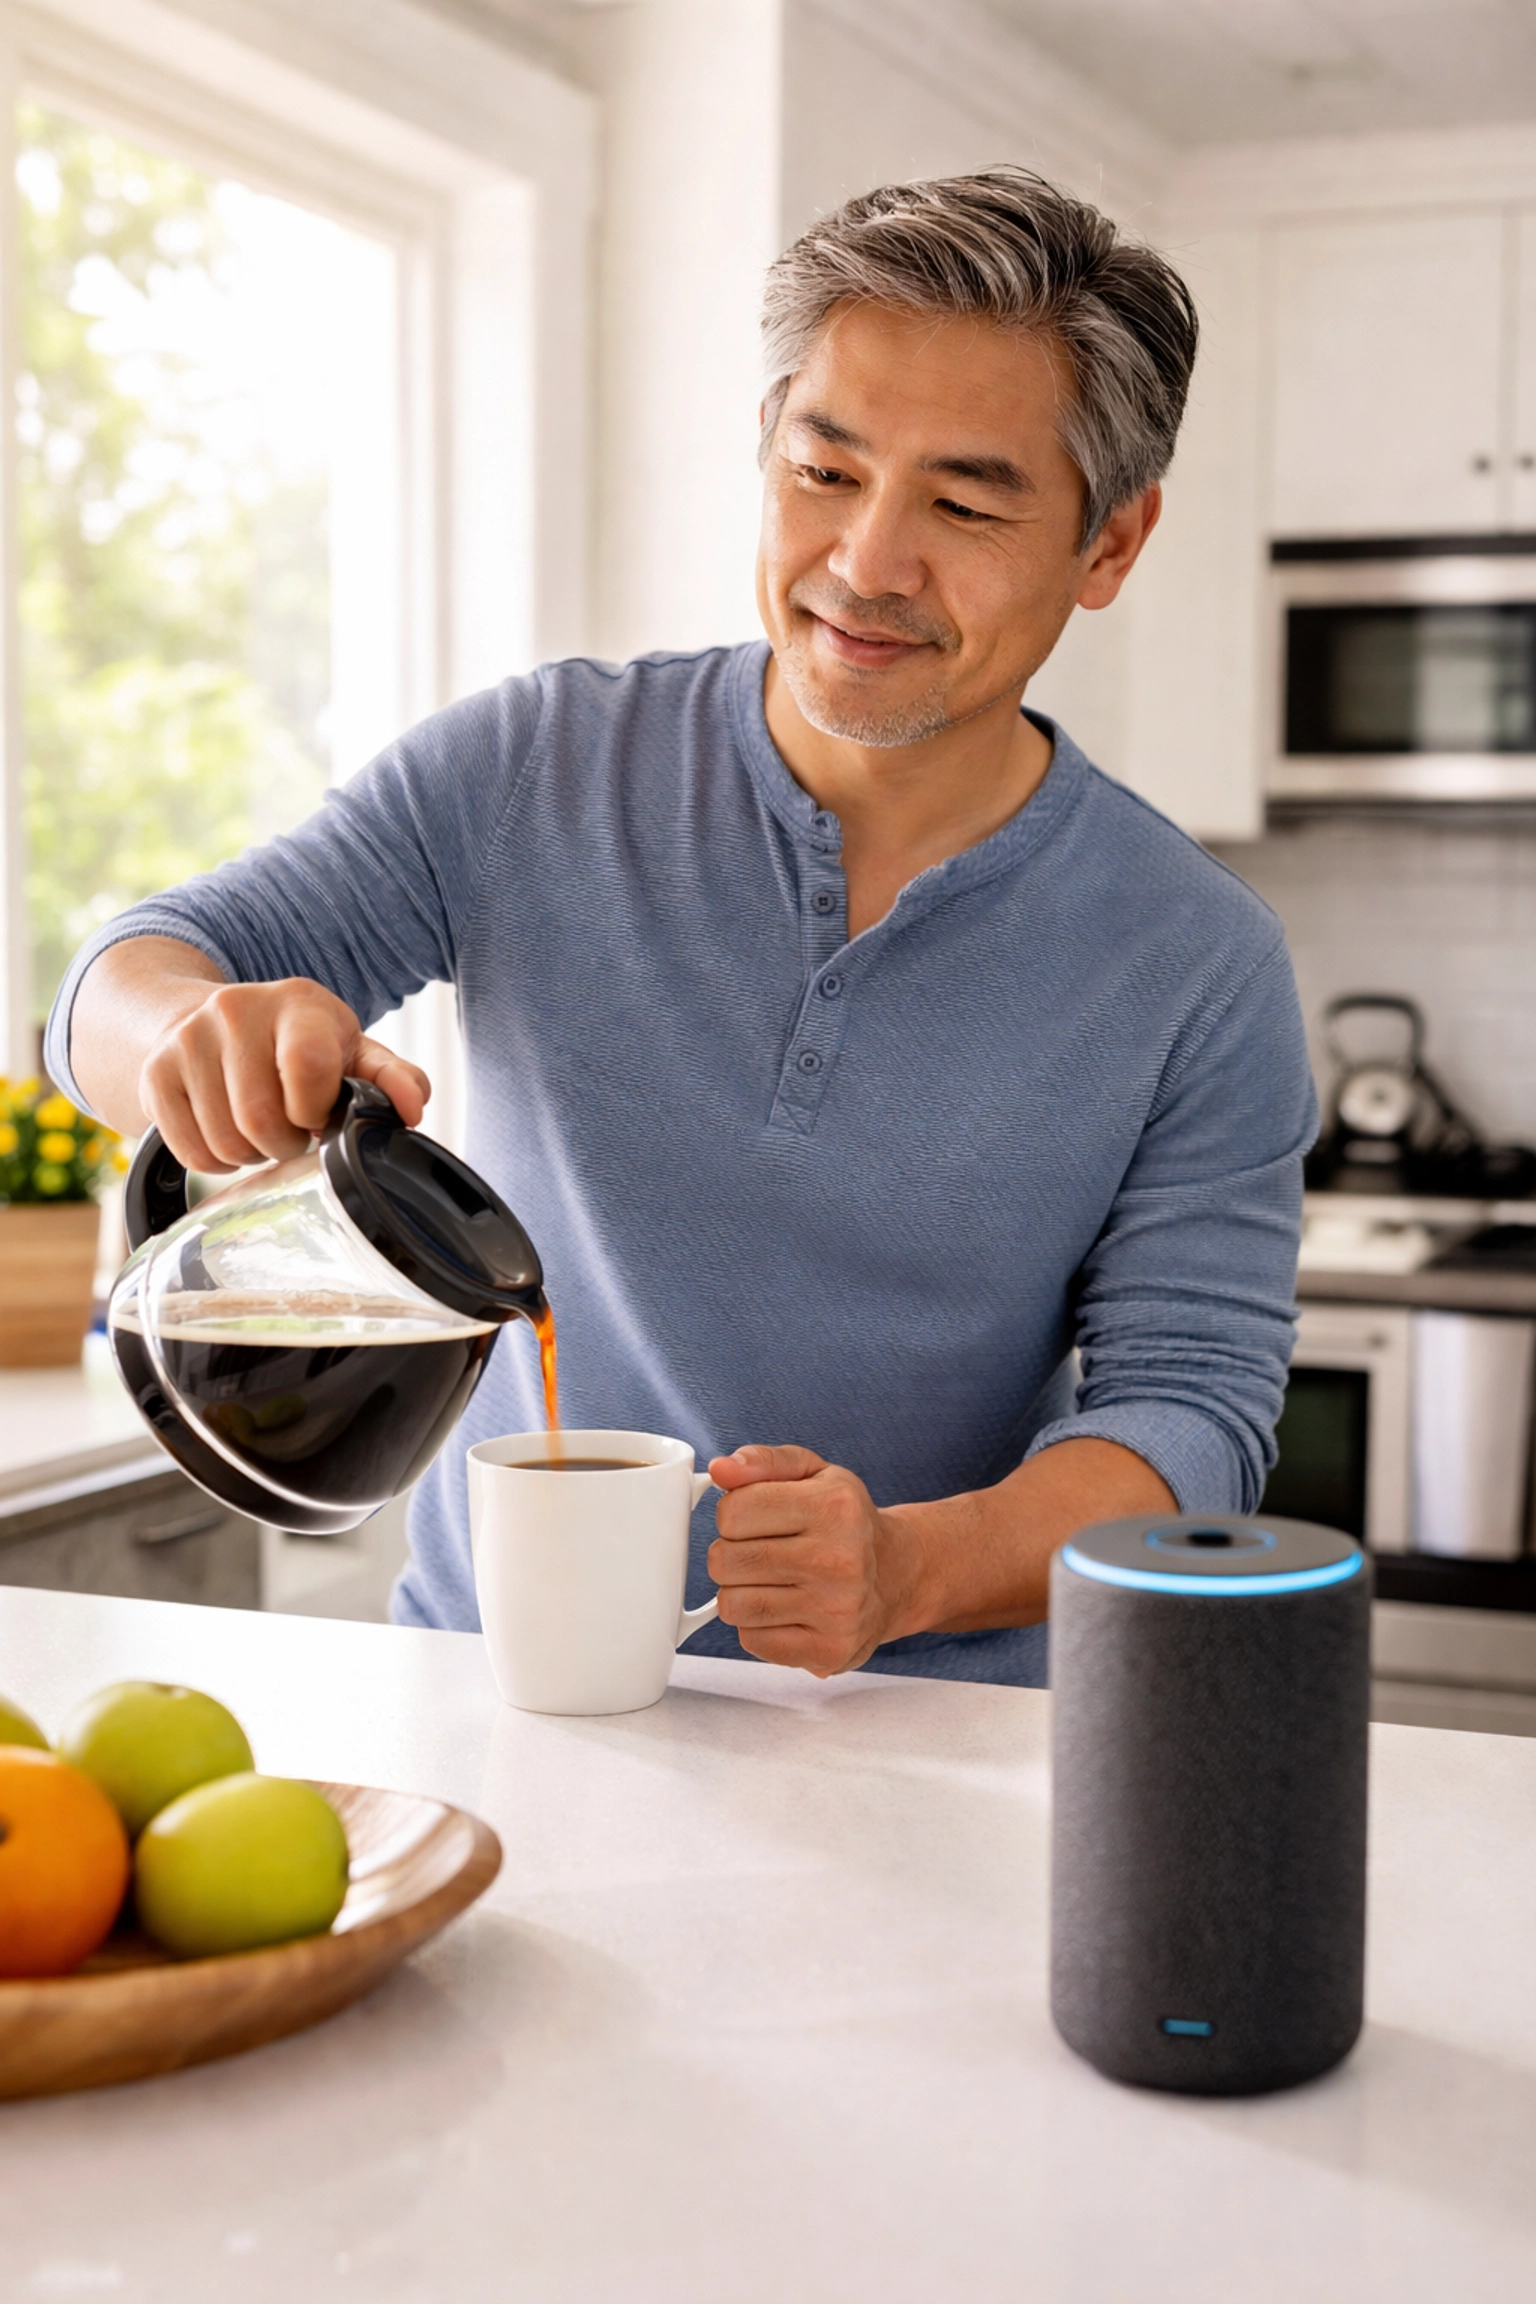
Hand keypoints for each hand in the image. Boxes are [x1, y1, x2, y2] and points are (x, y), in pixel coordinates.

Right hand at [139, 975, 429, 1170]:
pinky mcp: (154, 1073)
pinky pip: (192, 1153)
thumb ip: (390, 1079)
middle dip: (285, 1142)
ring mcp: (188, 1039)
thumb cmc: (297, 1047)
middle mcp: (236, 1009)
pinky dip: (217, 1160)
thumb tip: (413, 1107)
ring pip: (226, 1142)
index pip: (307, 1066)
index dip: (316, 1110)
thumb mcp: (350, 1053)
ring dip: (251, 1154)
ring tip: (259, 1127)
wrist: (210, 1022)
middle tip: (290, 1128)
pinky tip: (226, 1130)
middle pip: (261, 1118)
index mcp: (298, 1002)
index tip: (319, 1113)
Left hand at [707, 1445, 917, 1675]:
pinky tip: (784, 1609)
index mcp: (834, 1507)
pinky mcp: (827, 1650)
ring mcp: (835, 1611)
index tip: (751, 1517)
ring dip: (739, 1592)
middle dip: (730, 1554)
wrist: (895, 1576)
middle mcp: (839, 1560)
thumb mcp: (812, 1473)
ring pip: (733, 1605)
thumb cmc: (844, 1522)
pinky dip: (757, 1626)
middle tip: (758, 1551)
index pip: (733, 1511)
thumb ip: (762, 1462)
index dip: (731, 1514)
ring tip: (770, 1581)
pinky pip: (752, 1640)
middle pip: (726, 1561)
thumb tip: (721, 1469)